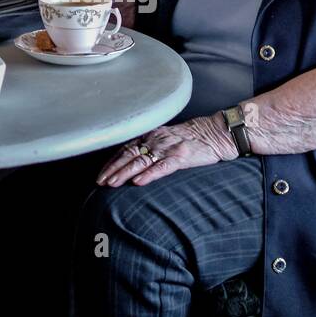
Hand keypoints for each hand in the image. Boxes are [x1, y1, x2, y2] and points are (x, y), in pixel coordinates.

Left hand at [95, 114, 237, 187]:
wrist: (216, 133)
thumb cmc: (192, 138)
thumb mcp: (167, 138)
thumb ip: (151, 147)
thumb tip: (132, 161)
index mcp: (151, 136)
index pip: (126, 149)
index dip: (111, 162)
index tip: (100, 174)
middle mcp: (156, 140)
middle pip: (129, 155)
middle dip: (112, 169)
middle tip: (100, 181)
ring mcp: (168, 148)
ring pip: (141, 162)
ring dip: (124, 173)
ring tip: (112, 183)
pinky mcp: (181, 157)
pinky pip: (162, 167)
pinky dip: (149, 174)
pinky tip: (138, 182)